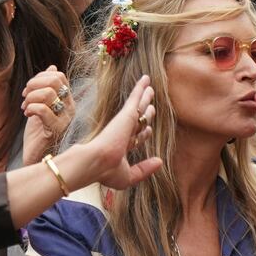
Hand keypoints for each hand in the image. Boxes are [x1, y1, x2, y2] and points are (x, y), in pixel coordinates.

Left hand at [21, 65, 75, 164]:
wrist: (38, 159)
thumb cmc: (39, 135)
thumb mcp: (41, 106)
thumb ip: (47, 88)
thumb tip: (52, 67)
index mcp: (67, 101)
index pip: (59, 76)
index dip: (40, 76)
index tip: (29, 89)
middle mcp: (70, 109)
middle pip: (55, 81)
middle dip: (34, 84)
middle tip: (25, 95)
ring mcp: (65, 120)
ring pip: (48, 94)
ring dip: (30, 97)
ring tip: (25, 107)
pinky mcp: (56, 131)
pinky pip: (43, 110)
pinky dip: (31, 109)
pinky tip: (27, 115)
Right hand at [83, 74, 159, 189]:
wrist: (95, 162)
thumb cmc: (107, 173)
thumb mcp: (129, 176)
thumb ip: (145, 169)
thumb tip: (160, 161)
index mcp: (120, 148)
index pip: (134, 138)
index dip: (142, 134)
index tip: (148, 130)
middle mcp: (122, 133)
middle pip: (136, 121)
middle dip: (144, 113)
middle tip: (151, 105)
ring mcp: (124, 123)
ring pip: (138, 107)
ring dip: (144, 97)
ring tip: (150, 88)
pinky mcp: (126, 115)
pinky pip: (136, 97)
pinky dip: (141, 87)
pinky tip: (146, 79)